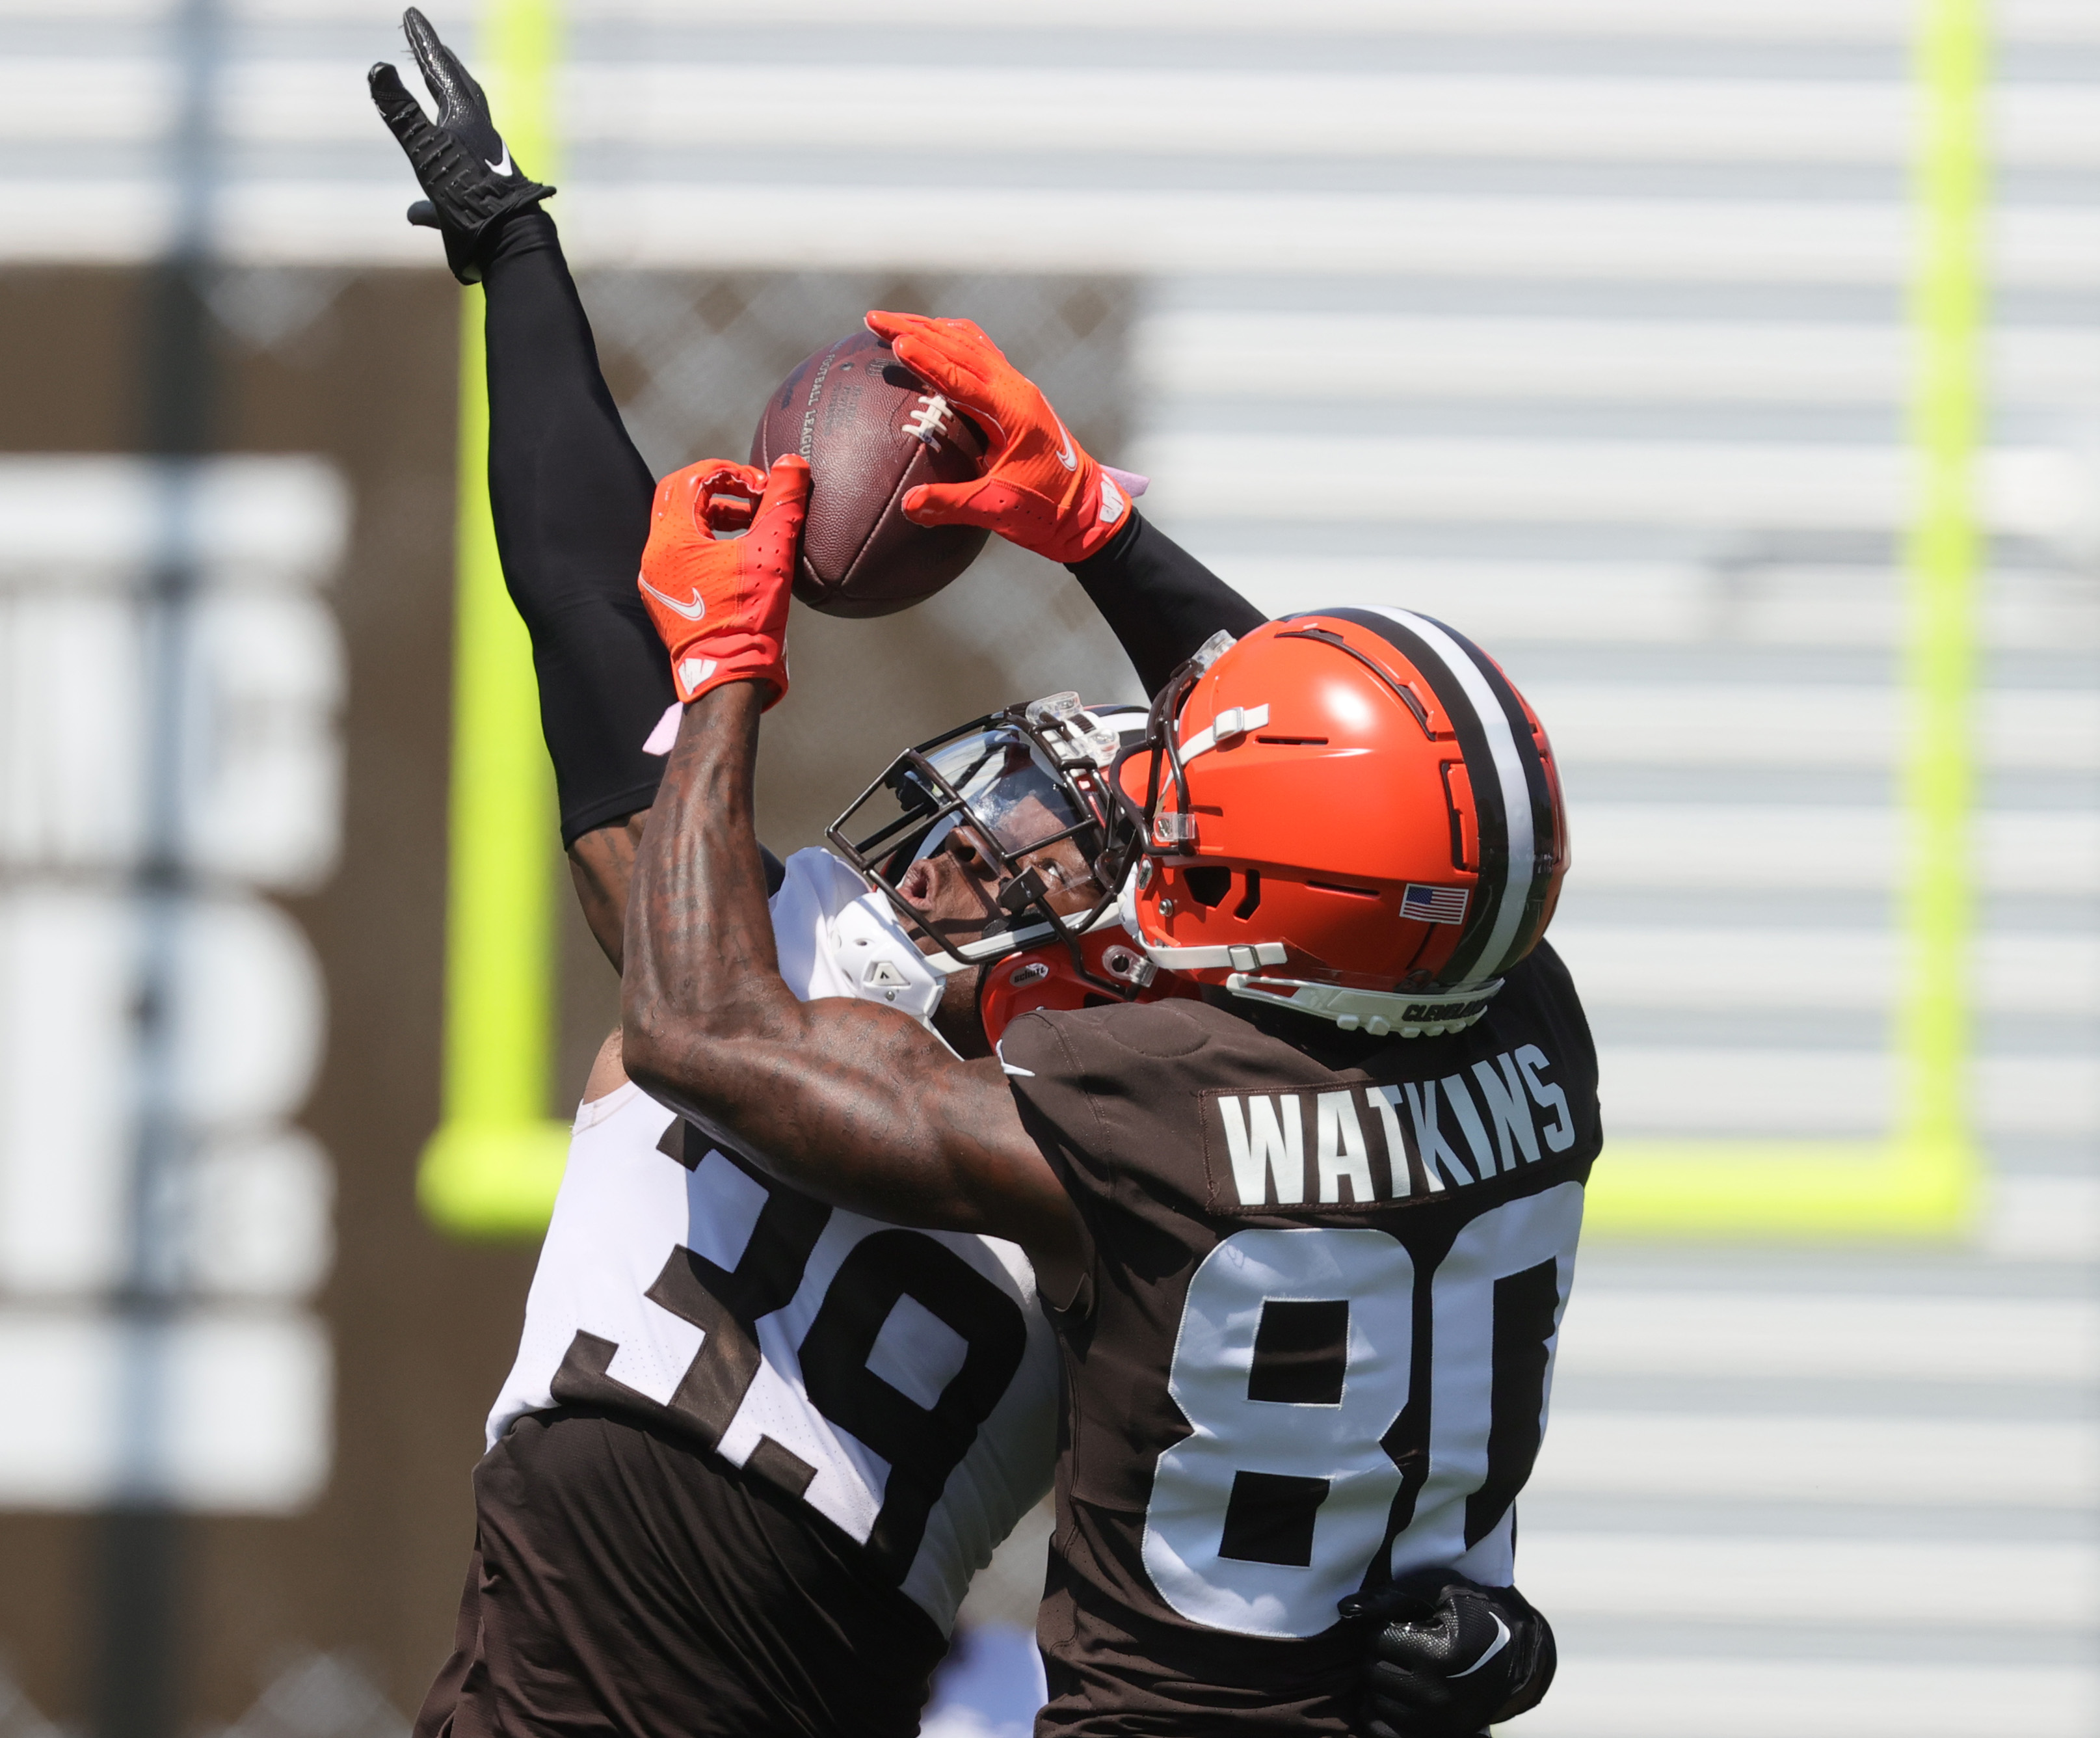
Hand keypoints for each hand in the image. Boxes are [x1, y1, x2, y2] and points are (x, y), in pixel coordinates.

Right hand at [368, 6, 553, 282]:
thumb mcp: (428, 152)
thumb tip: (378, 67)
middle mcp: (480, 143)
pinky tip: (415, 213)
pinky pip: (452, 194)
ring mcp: (483, 174)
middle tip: (435, 50)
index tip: (412, 14)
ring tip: (434, 114)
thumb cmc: (472, 199)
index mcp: (467, 123)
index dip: (424, 44)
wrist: (511, 247)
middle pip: (462, 96)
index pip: (441, 72)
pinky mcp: (480, 207)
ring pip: (463, 139)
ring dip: (447, 121)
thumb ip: (402, 114)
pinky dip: (431, 198)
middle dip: (445, 70)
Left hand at [637, 457, 808, 706]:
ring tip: (753, 525)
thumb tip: (792, 463)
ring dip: (716, 516)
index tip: (761, 484)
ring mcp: (656, 581)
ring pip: (681, 528)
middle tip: (754, 497)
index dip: (729, 472)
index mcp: (672, 539)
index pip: (692, 479)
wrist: (728, 677)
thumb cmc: (747, 619)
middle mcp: (654, 556)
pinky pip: (681, 556)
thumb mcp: (773, 553)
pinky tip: (739, 558)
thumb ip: (782, 503)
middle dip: (720, 490)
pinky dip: (708, 543)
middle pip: (680, 499)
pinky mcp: (665, 601)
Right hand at [863, 311, 1143, 564]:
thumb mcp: (999, 510)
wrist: (1088, 511)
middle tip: (874, 320)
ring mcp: (1018, 388)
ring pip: (970, 344)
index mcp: (1014, 411)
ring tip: (893, 323)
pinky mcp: (1016, 396)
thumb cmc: (1047, 511)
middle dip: (915, 330)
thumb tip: (908, 505)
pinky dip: (952, 342)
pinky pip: (981, 355)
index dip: (928, 360)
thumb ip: (953, 505)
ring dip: (931, 329)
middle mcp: (1016, 390)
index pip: (962, 377)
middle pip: (960, 346)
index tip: (897, 343)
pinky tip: (932, 340)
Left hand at [1340, 1570, 1556, 1737]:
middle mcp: (1437, 1695)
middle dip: (1379, 1657)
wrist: (1517, 1657)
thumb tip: (1344, 1609)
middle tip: (1400, 1649)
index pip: (1377, 1641)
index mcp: (1439, 1655)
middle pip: (1373, 1673)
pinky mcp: (1440, 1736)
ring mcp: (1438, 1722)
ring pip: (1377, 1702)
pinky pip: (1384, 1731)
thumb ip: (1391, 1596)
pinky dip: (1383, 1713)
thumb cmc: (1474, 1614)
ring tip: (1405, 1670)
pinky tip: (1398, 1695)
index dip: (1383, 1629)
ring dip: (1382, 1684)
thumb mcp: (1439, 1591)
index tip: (1401, 1627)